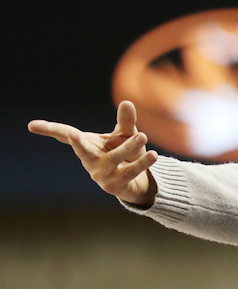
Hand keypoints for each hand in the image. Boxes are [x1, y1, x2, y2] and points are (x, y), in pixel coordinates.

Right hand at [29, 101, 157, 205]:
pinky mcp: (116, 186)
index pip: (66, 135)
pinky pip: (130, 173)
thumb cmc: (125, 154)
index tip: (32, 126)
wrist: (138, 182)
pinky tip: (154, 155)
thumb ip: (126, 121)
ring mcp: (101, 175)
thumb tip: (127, 102)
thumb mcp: (125, 135)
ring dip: (127, 148)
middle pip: (82, 151)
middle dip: (77, 143)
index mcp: (86, 145)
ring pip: (113, 159)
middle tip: (73, 135)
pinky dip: (142, 163)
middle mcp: (90, 160)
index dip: (49, 130)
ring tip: (142, 136)